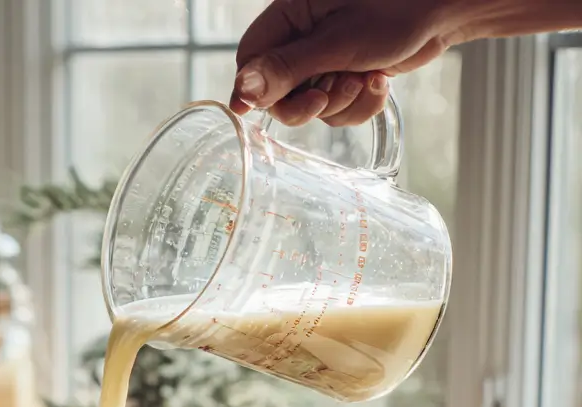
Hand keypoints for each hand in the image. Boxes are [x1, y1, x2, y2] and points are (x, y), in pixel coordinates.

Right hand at [230, 0, 458, 126]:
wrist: (447, 8)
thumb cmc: (397, 8)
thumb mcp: (336, 43)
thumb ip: (286, 70)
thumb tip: (242, 93)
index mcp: (290, 15)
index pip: (250, 61)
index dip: (253, 90)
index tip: (254, 112)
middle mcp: (302, 37)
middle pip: (277, 92)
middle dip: (307, 104)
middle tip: (330, 95)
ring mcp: (324, 58)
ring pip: (310, 106)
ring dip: (341, 104)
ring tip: (367, 77)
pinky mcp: (345, 74)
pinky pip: (336, 109)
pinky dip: (358, 105)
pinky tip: (379, 81)